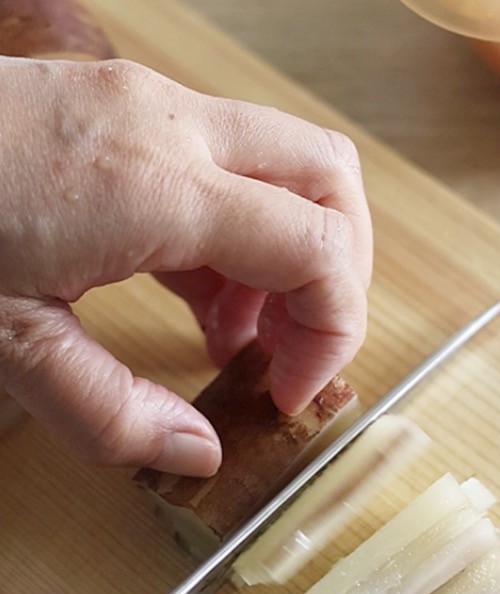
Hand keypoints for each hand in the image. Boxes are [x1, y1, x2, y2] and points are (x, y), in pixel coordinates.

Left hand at [0, 57, 371, 475]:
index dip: (333, 331)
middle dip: (340, 276)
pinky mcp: (128, 111)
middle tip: (294, 350)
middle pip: (331, 182)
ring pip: (287, 170)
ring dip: (289, 257)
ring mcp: (151, 108)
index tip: (290, 391)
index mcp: (155, 187)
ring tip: (236, 336)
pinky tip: (199, 296)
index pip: (318, 249)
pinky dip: (241, 238)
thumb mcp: (8, 340)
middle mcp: (171, 128)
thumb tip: (197, 455)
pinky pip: (229, 169)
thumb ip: (111, 412)